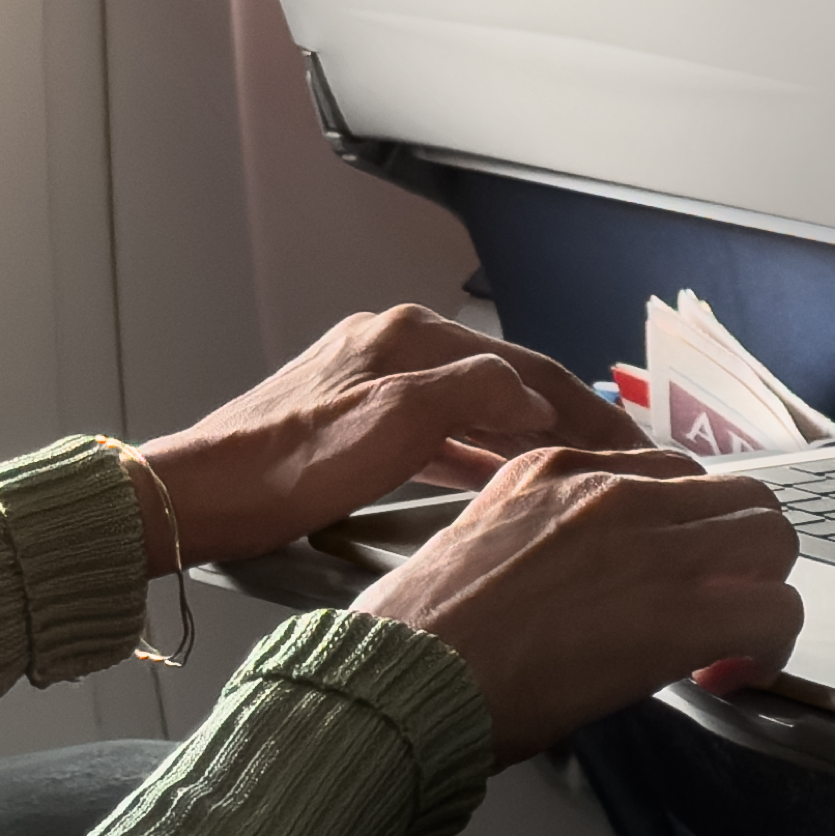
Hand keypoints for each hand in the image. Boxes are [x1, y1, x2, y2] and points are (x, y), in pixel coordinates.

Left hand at [128, 305, 648, 571]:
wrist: (198, 497)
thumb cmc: (288, 468)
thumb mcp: (395, 426)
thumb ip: (474, 398)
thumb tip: (532, 397)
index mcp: (408, 337)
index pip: (524, 366)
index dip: (588, 407)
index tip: (636, 447)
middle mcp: (391, 346)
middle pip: (501, 381)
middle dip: (565, 420)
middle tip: (624, 462)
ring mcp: (368, 381)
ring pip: (470, 407)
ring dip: (525, 437)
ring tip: (578, 472)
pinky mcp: (348, 421)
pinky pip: (436, 431)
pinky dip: (477, 451)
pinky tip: (496, 477)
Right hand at [355, 447, 801, 763]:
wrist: (408, 676)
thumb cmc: (424, 633)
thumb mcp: (483, 539)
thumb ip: (546, 532)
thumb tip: (589, 574)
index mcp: (559, 465)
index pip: (671, 474)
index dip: (687, 531)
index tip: (676, 576)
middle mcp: (612, 488)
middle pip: (739, 494)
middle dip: (744, 553)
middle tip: (719, 607)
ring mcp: (650, 543)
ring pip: (771, 537)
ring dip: (763, 590)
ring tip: (730, 643)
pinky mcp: (676, 611)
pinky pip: (771, 610)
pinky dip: (768, 646)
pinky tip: (731, 675)